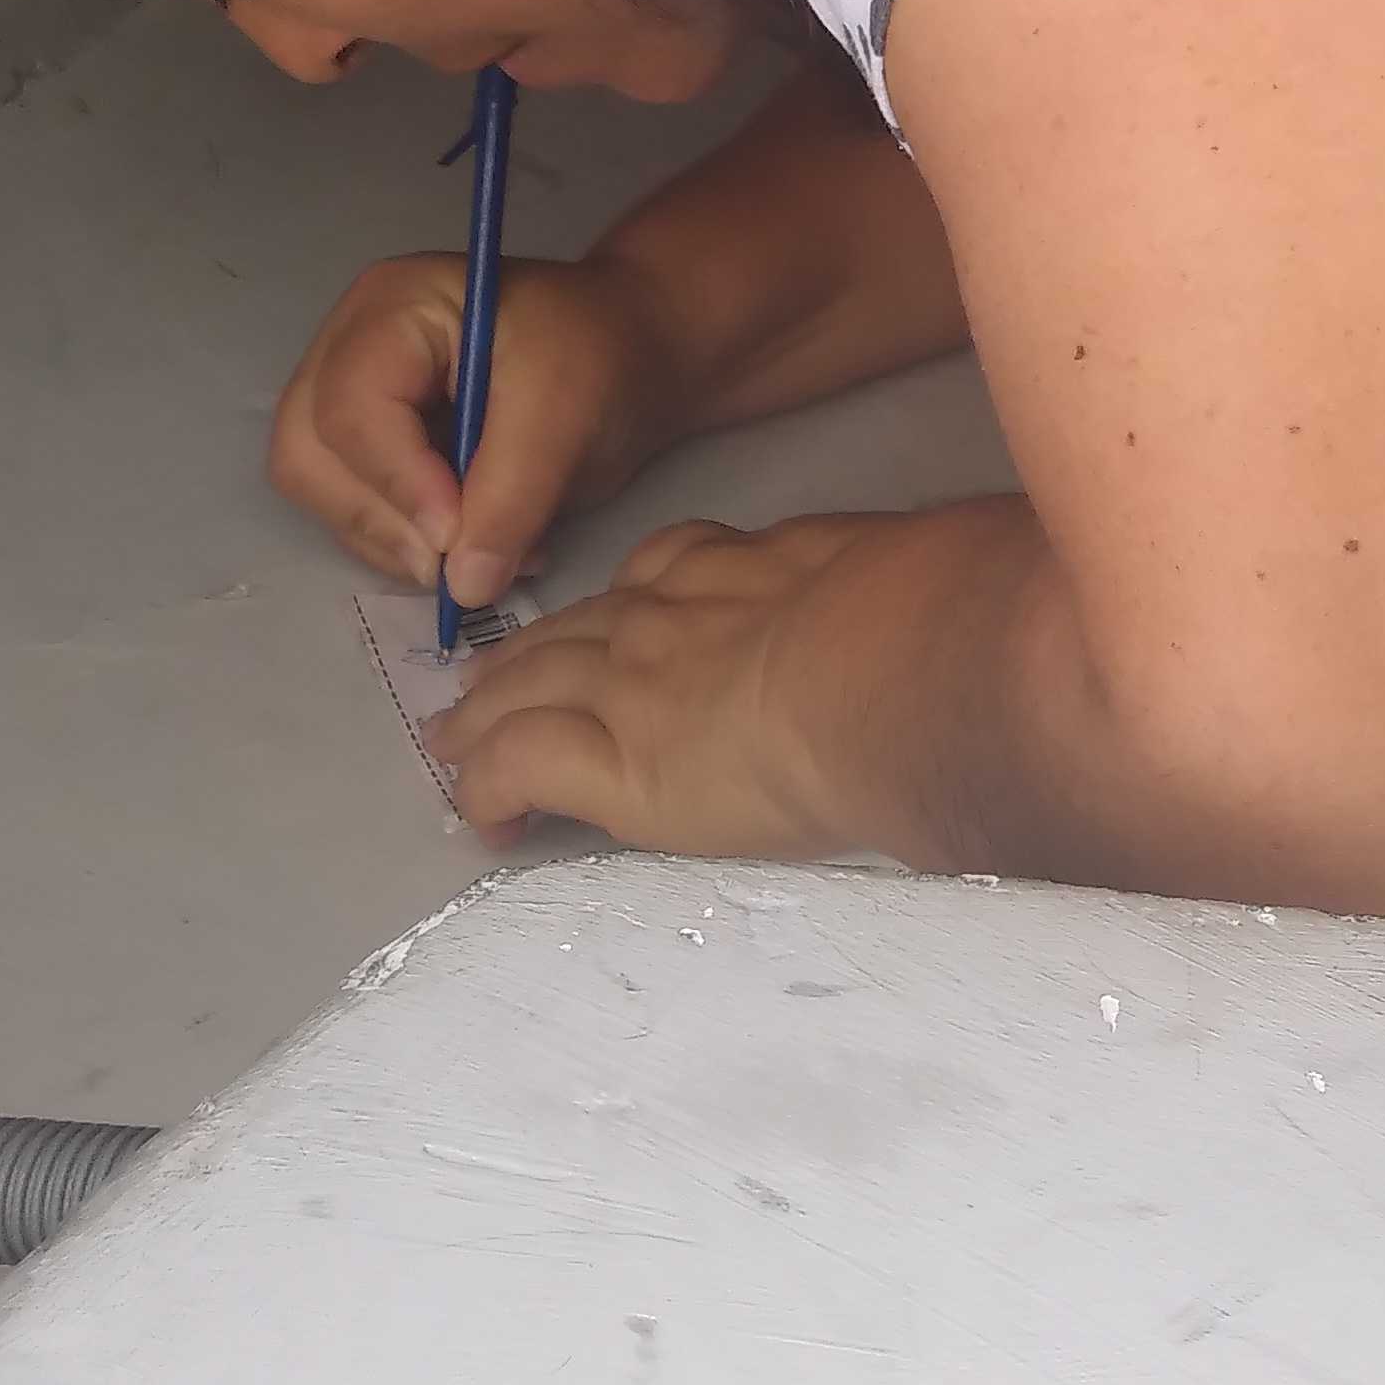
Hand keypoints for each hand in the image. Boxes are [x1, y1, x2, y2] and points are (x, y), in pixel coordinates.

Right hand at [266, 255, 676, 605]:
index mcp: (395, 307)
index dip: (396, 480)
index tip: (455, 539)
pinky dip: (406, 546)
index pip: (353, 405)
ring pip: (320, 491)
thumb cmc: (601, 358)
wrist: (630, 354)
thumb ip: (513, 496)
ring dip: (395, 543)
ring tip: (487, 557)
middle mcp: (351, 346)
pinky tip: (477, 549)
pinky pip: (354, 510)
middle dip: (380, 520)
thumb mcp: (568, 416)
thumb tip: (464, 588)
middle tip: (455, 566)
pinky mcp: (370, 446)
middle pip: (309, 451)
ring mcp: (351, 395)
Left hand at [426, 507, 941, 854]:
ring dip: (483, 715)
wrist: (898, 666)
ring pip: (526, 689)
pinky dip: (485, 787)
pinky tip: (480, 815)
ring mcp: (630, 684)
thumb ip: (882, 595)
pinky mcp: (611, 762)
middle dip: (524, 655)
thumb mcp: (904, 577)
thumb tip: (930, 616)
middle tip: (483, 681)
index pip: (655, 575)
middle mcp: (666, 615)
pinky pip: (518, 766)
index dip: (617, 605)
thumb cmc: (929, 623)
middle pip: (571, 629)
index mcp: (740, 568)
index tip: (607, 622)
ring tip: (455, 742)